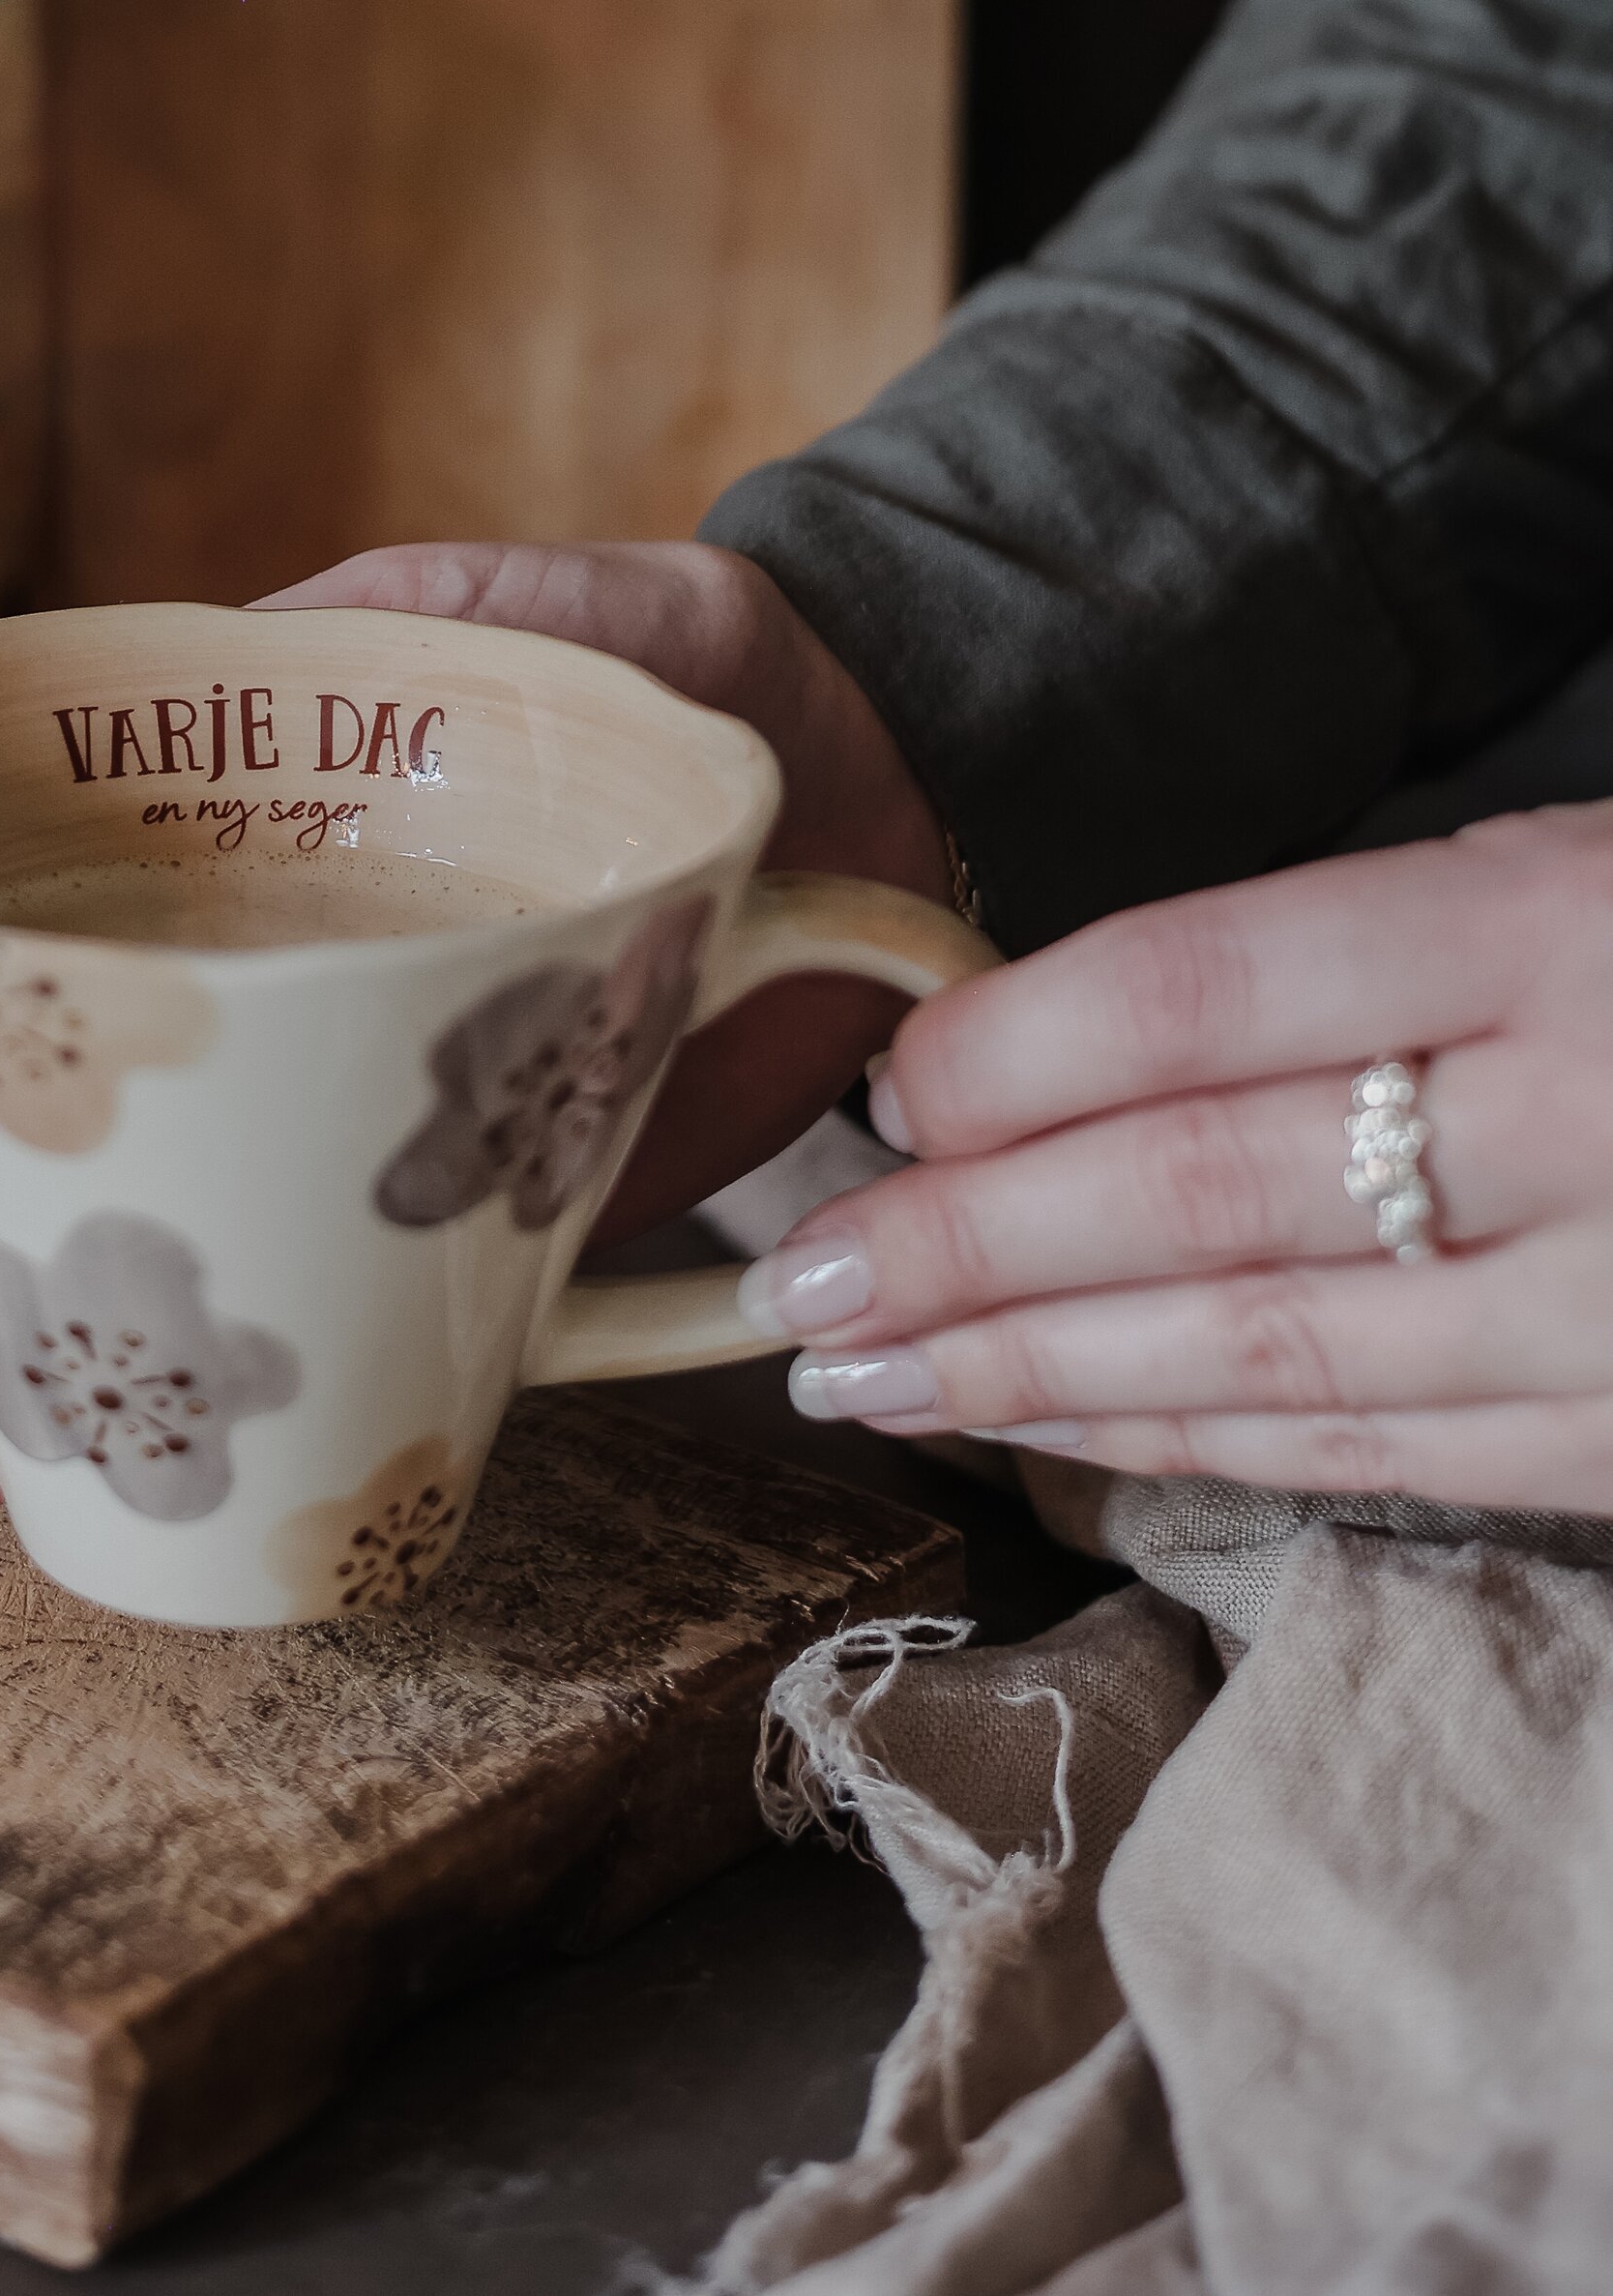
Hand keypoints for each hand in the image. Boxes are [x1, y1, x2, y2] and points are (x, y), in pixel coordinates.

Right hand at [0, 539, 950, 1500]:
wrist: (867, 779)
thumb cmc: (647, 668)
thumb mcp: (446, 617)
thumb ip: (296, 654)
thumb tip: (102, 705)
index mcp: (198, 876)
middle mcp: (240, 1027)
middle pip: (14, 1140)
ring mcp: (326, 1153)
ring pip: (108, 1274)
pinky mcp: (444, 1253)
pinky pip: (277, 1357)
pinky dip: (139, 1433)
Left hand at [739, 806, 1612, 1514]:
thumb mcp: (1579, 881)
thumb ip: (1357, 955)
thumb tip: (1044, 1049)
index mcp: (1565, 924)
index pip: (1208, 993)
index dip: (1013, 1054)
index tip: (880, 1091)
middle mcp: (1596, 1119)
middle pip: (1199, 1193)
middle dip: (967, 1250)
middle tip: (794, 1288)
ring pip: (1262, 1350)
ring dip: (1027, 1375)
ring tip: (855, 1379)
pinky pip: (1365, 1446)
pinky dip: (1179, 1441)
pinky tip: (1036, 1432)